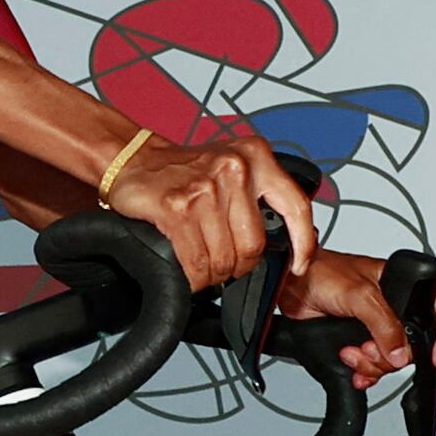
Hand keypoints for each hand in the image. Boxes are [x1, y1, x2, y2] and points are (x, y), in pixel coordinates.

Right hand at [112, 129, 317, 295]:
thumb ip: (258, 193)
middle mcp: (234, 168)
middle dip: (238, 267)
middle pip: (253, 245)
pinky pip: (195, 262)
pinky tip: (187, 273)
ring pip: (223, 258)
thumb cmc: (182, 169)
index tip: (299, 265)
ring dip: (211, 275)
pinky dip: (192, 278)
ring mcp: (204, 188)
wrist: (133, 159)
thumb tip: (284, 240)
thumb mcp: (231, 166)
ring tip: (201, 267)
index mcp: (255, 156)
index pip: (295, 206)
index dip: (302, 243)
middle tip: (224, 266)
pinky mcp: (176, 208)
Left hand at [294, 248, 435, 383]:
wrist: (291, 287)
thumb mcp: (360, 294)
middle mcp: (392, 307)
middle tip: (368, 348)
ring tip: (351, 351)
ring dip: (371, 364)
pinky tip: (352, 366)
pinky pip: (372, 368)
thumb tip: (400, 353)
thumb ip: (384, 324)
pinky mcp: (358, 341)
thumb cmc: (322, 272)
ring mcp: (375, 326)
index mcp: (402, 286)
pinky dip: (363, 372)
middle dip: (390, 356)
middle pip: (411, 346)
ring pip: (391, 361)